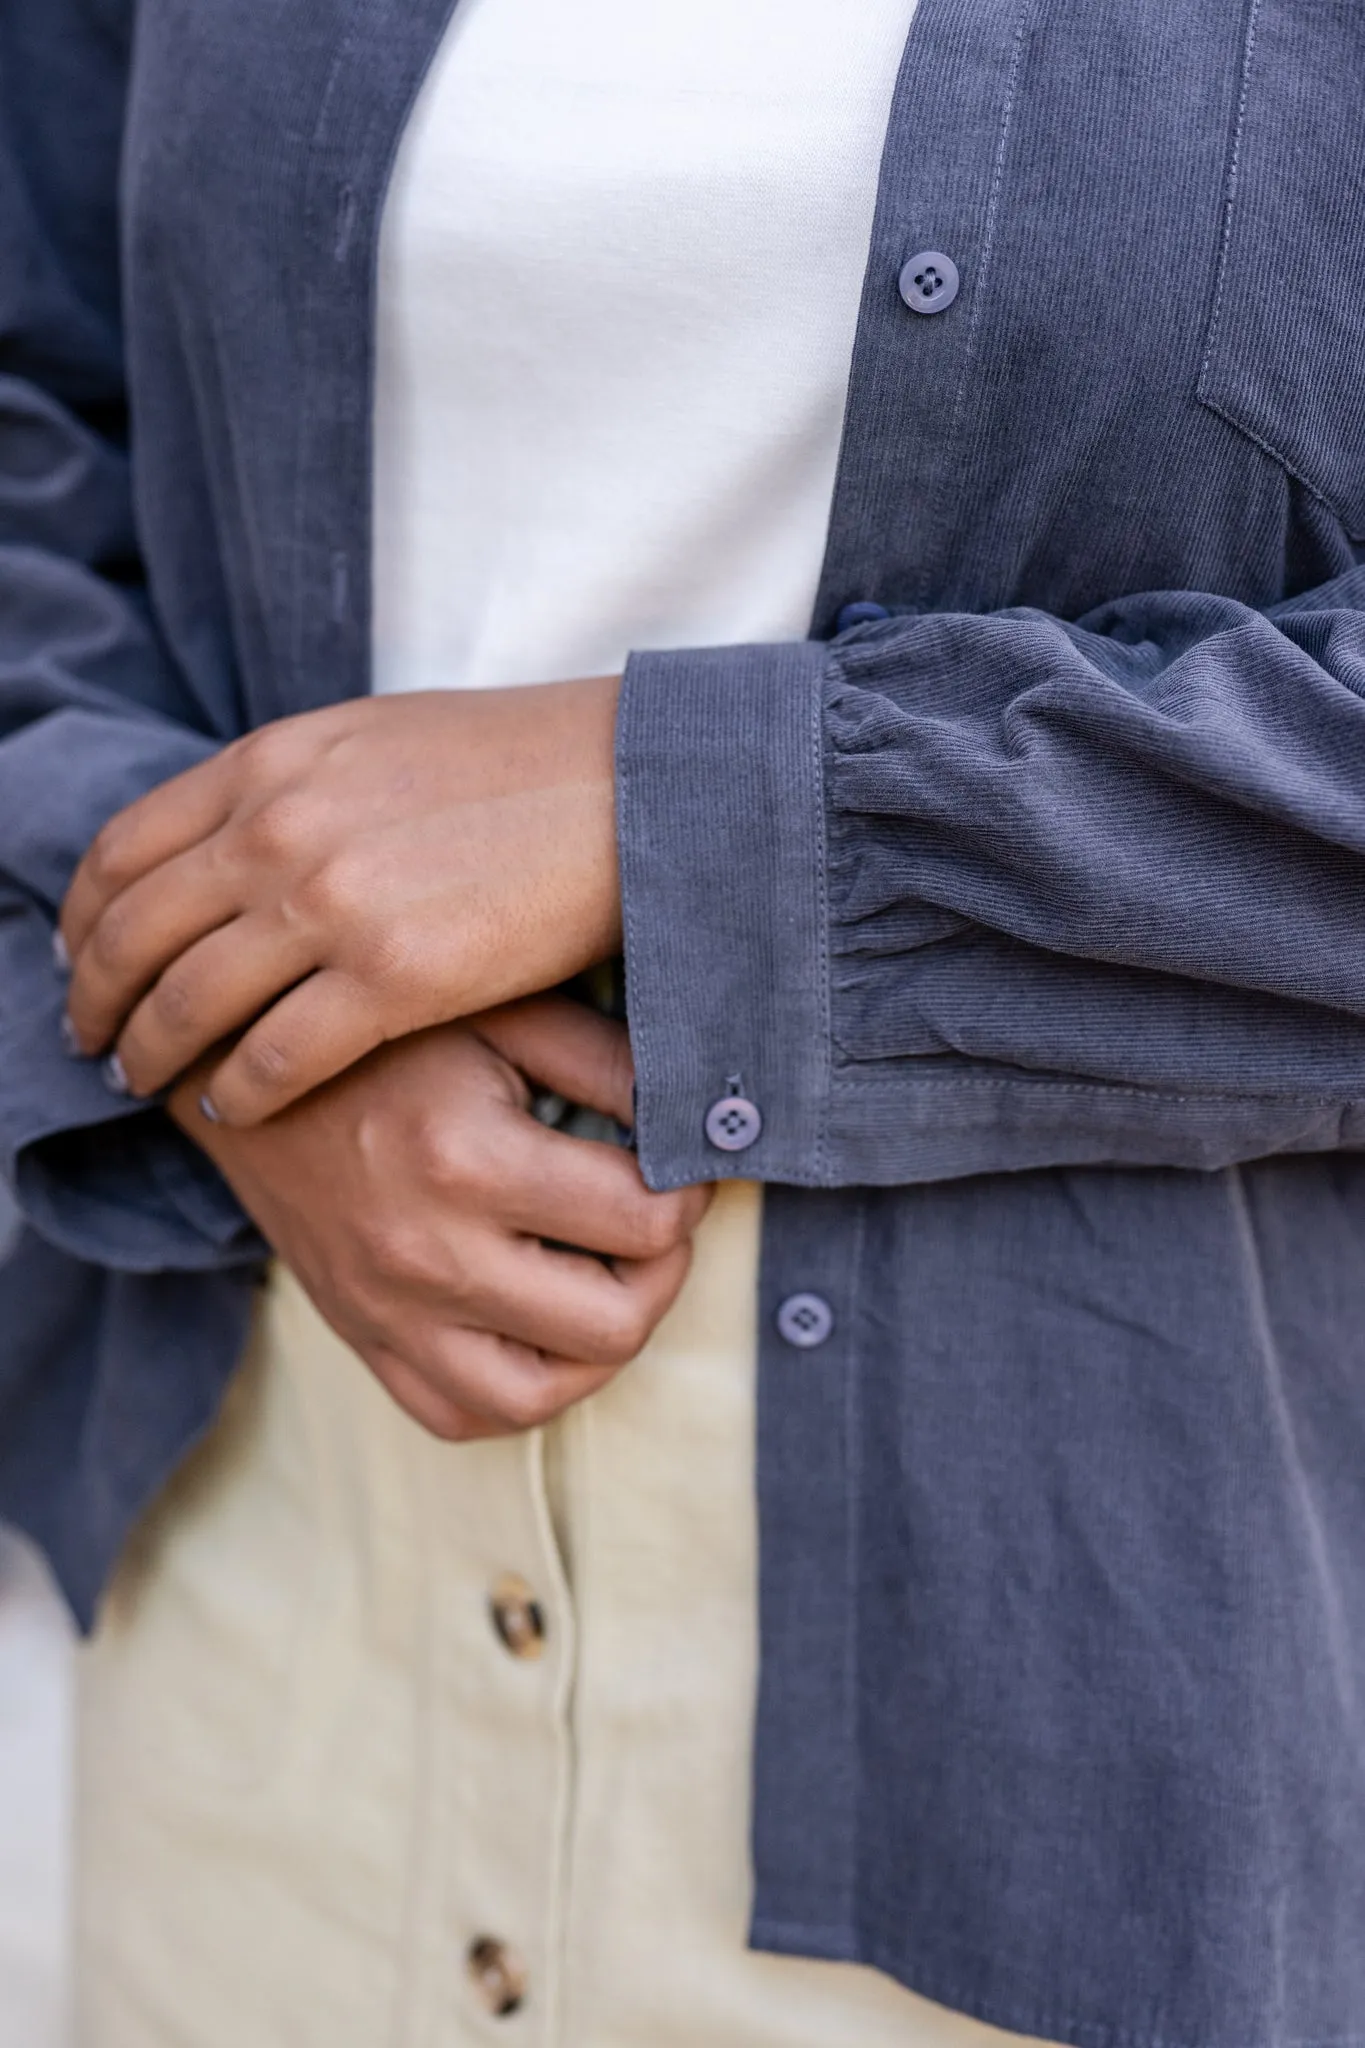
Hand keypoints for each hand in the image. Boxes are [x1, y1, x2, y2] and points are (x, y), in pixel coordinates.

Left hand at [61, 680, 620, 1123]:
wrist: (635, 785)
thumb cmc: (521, 763)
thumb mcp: (376, 740)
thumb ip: (291, 784)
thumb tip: (237, 835)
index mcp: (271, 760)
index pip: (123, 850)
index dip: (84, 918)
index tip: (81, 958)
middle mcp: (279, 827)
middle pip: (135, 934)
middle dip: (98, 999)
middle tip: (93, 1040)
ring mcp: (332, 903)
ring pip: (191, 1003)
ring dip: (154, 1054)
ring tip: (148, 1083)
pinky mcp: (395, 978)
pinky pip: (277, 1056)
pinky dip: (242, 1090)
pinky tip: (238, 1106)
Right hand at [170, 997, 709, 1440]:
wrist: (237, 1068)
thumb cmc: (387, 1029)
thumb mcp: (504, 1012)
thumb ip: (614, 1063)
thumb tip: (711, 1119)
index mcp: (466, 1160)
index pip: (644, 1222)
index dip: (688, 1192)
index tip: (677, 1160)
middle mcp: (426, 1255)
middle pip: (614, 1324)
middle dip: (662, 1271)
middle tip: (654, 1218)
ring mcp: (387, 1312)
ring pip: (543, 1394)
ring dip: (599, 1341)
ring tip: (606, 1273)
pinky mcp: (361, 1339)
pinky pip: (461, 1414)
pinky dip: (522, 1386)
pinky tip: (543, 1322)